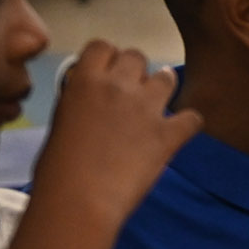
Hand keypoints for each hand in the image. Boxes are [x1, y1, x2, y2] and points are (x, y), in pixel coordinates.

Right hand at [33, 41, 202, 226]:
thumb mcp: (58, 124)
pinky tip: (179, 131)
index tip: (105, 72)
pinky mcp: (168, 134)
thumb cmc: (56, 171)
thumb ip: (77, 104)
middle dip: (134, 70)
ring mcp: (147, 108)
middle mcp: (119, 86)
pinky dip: (187, 124)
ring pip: (167, 78)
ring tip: (156, 103)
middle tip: (129, 90)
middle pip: (136, 56)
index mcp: (85, 82)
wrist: (79, 201)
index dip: (105, 59)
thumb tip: (88, 101)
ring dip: (161, 87)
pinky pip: (192, 118)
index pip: (101, 47)